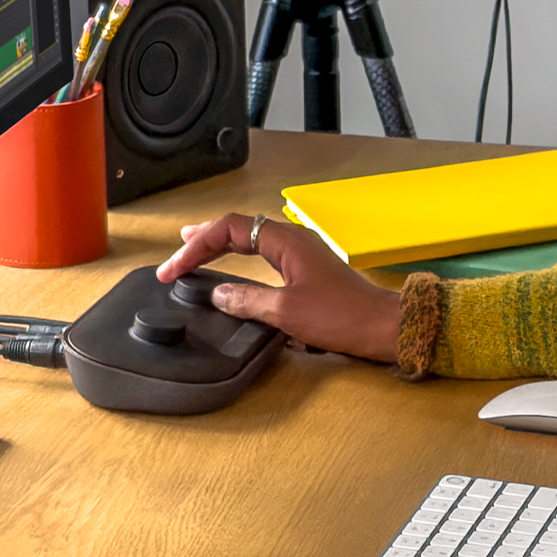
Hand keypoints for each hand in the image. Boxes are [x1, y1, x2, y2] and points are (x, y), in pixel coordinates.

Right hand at [157, 213, 402, 362]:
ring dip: (221, 246)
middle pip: (237, 229)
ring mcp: (301, 254)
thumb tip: (218, 293)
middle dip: (203, 240)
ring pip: (250, 240)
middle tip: (177, 254)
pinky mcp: (306, 271)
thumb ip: (247, 300)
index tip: (174, 269)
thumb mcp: (286, 311)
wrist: (382, 328)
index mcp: (285, 241)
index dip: (196, 245)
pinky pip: (263, 255)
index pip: (229, 229)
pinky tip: (233, 269)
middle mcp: (292, 240)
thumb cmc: (342, 316)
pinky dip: (240, 258)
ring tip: (196, 251)